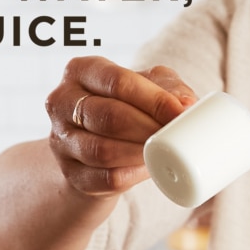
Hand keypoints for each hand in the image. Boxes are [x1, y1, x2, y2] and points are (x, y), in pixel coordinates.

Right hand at [45, 55, 196, 196]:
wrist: (96, 145)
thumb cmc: (126, 106)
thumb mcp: (146, 87)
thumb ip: (170, 89)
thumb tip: (188, 106)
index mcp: (80, 71)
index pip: (117, 82)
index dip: (152, 99)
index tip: (180, 113)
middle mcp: (62, 102)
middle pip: (108, 117)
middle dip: (147, 128)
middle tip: (175, 136)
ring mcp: (61, 141)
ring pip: (102, 151)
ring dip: (139, 154)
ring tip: (165, 153)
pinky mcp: (71, 174)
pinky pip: (104, 178)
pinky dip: (132, 176)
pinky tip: (149, 169)